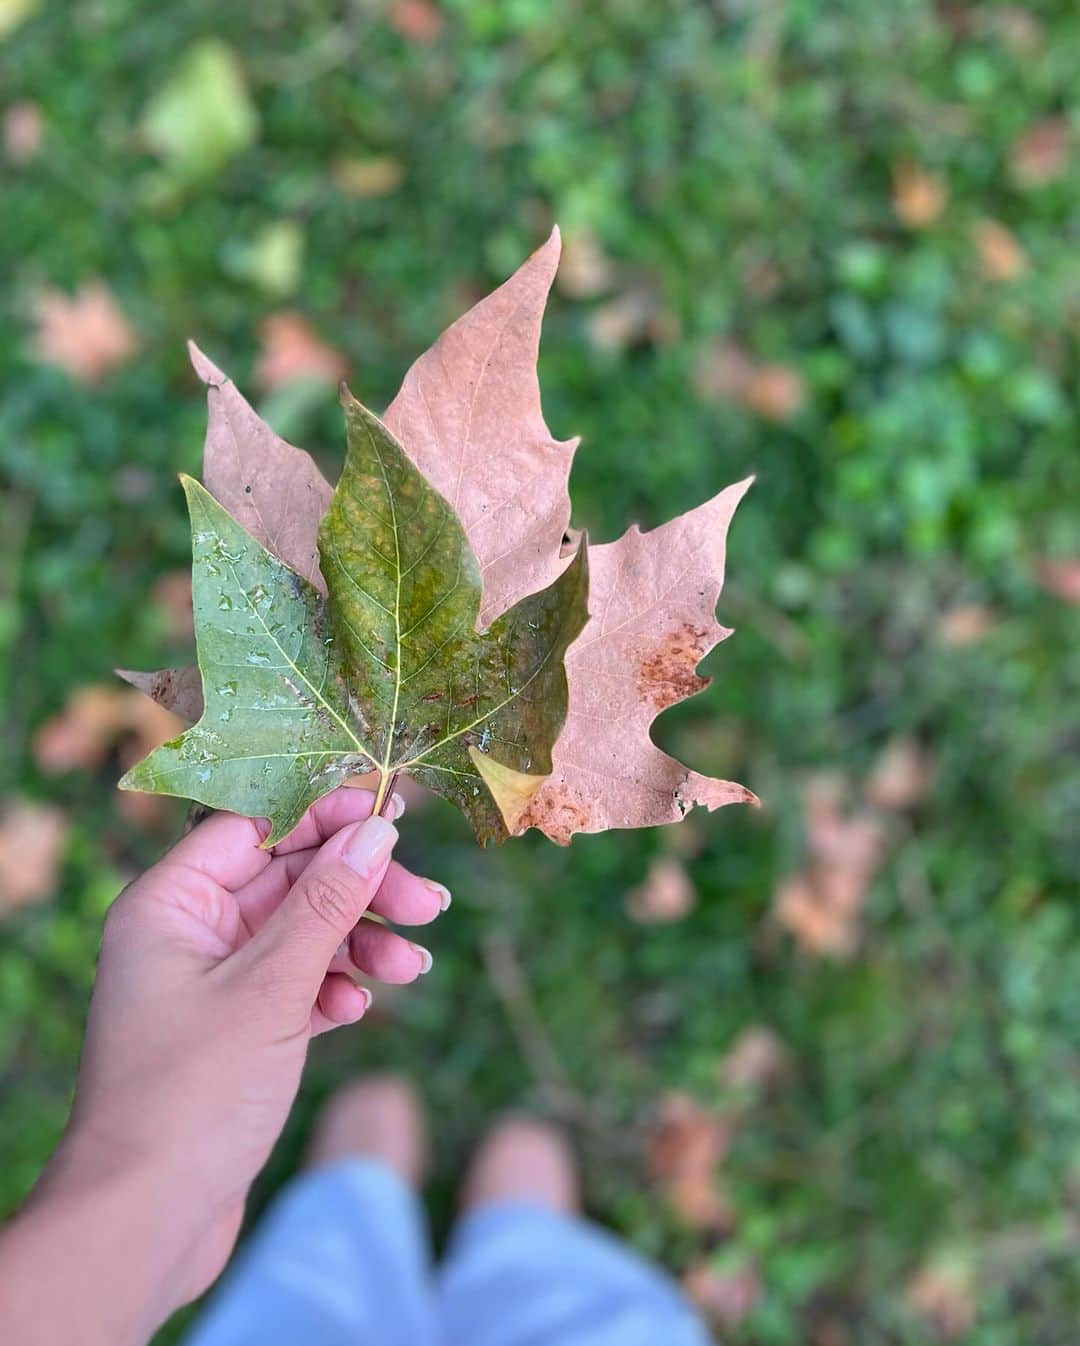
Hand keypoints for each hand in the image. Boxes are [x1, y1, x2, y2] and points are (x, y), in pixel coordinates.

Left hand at [5, 786, 446, 1343]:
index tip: (392, 812)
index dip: (324, 815)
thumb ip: (327, 903)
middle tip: (429, 903)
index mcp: (170, 904)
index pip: (255, 827)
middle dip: (360, 889)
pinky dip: (333, 988)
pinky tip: (357, 1009)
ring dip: (359, 943)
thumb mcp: (271, 988)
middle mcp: (188, 933)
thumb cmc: (192, 1094)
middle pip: (289, 879)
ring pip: (301, 934)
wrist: (146, 1219)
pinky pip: (296, 983)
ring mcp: (212, 983)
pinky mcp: (235, 1029)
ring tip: (414, 964)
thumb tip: (375, 830)